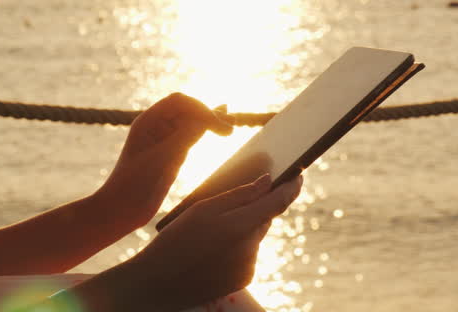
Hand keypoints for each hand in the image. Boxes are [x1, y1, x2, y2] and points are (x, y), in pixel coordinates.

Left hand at [95, 93, 233, 228]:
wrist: (120, 211)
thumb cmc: (135, 185)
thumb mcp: (163, 159)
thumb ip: (185, 136)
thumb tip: (207, 118)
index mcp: (147, 121)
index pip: (179, 102)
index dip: (201, 109)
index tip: (217, 127)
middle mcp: (154, 126)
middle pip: (186, 109)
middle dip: (208, 114)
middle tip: (230, 127)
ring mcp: (162, 140)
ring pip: (189, 122)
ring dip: (209, 122)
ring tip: (231, 127)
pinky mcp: (168, 154)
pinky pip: (188, 136)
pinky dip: (204, 132)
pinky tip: (218, 131)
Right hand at [115, 174, 303, 311]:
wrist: (159, 283)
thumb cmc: (176, 239)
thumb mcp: (202, 209)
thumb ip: (239, 194)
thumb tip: (267, 181)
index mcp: (239, 226)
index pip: (279, 202)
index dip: (292, 186)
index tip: (298, 174)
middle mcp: (250, 248)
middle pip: (264, 218)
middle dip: (254, 208)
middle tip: (230, 204)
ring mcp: (248, 266)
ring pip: (255, 236)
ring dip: (243, 228)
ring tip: (211, 233)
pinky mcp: (244, 279)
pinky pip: (248, 254)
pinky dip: (238, 246)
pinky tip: (214, 249)